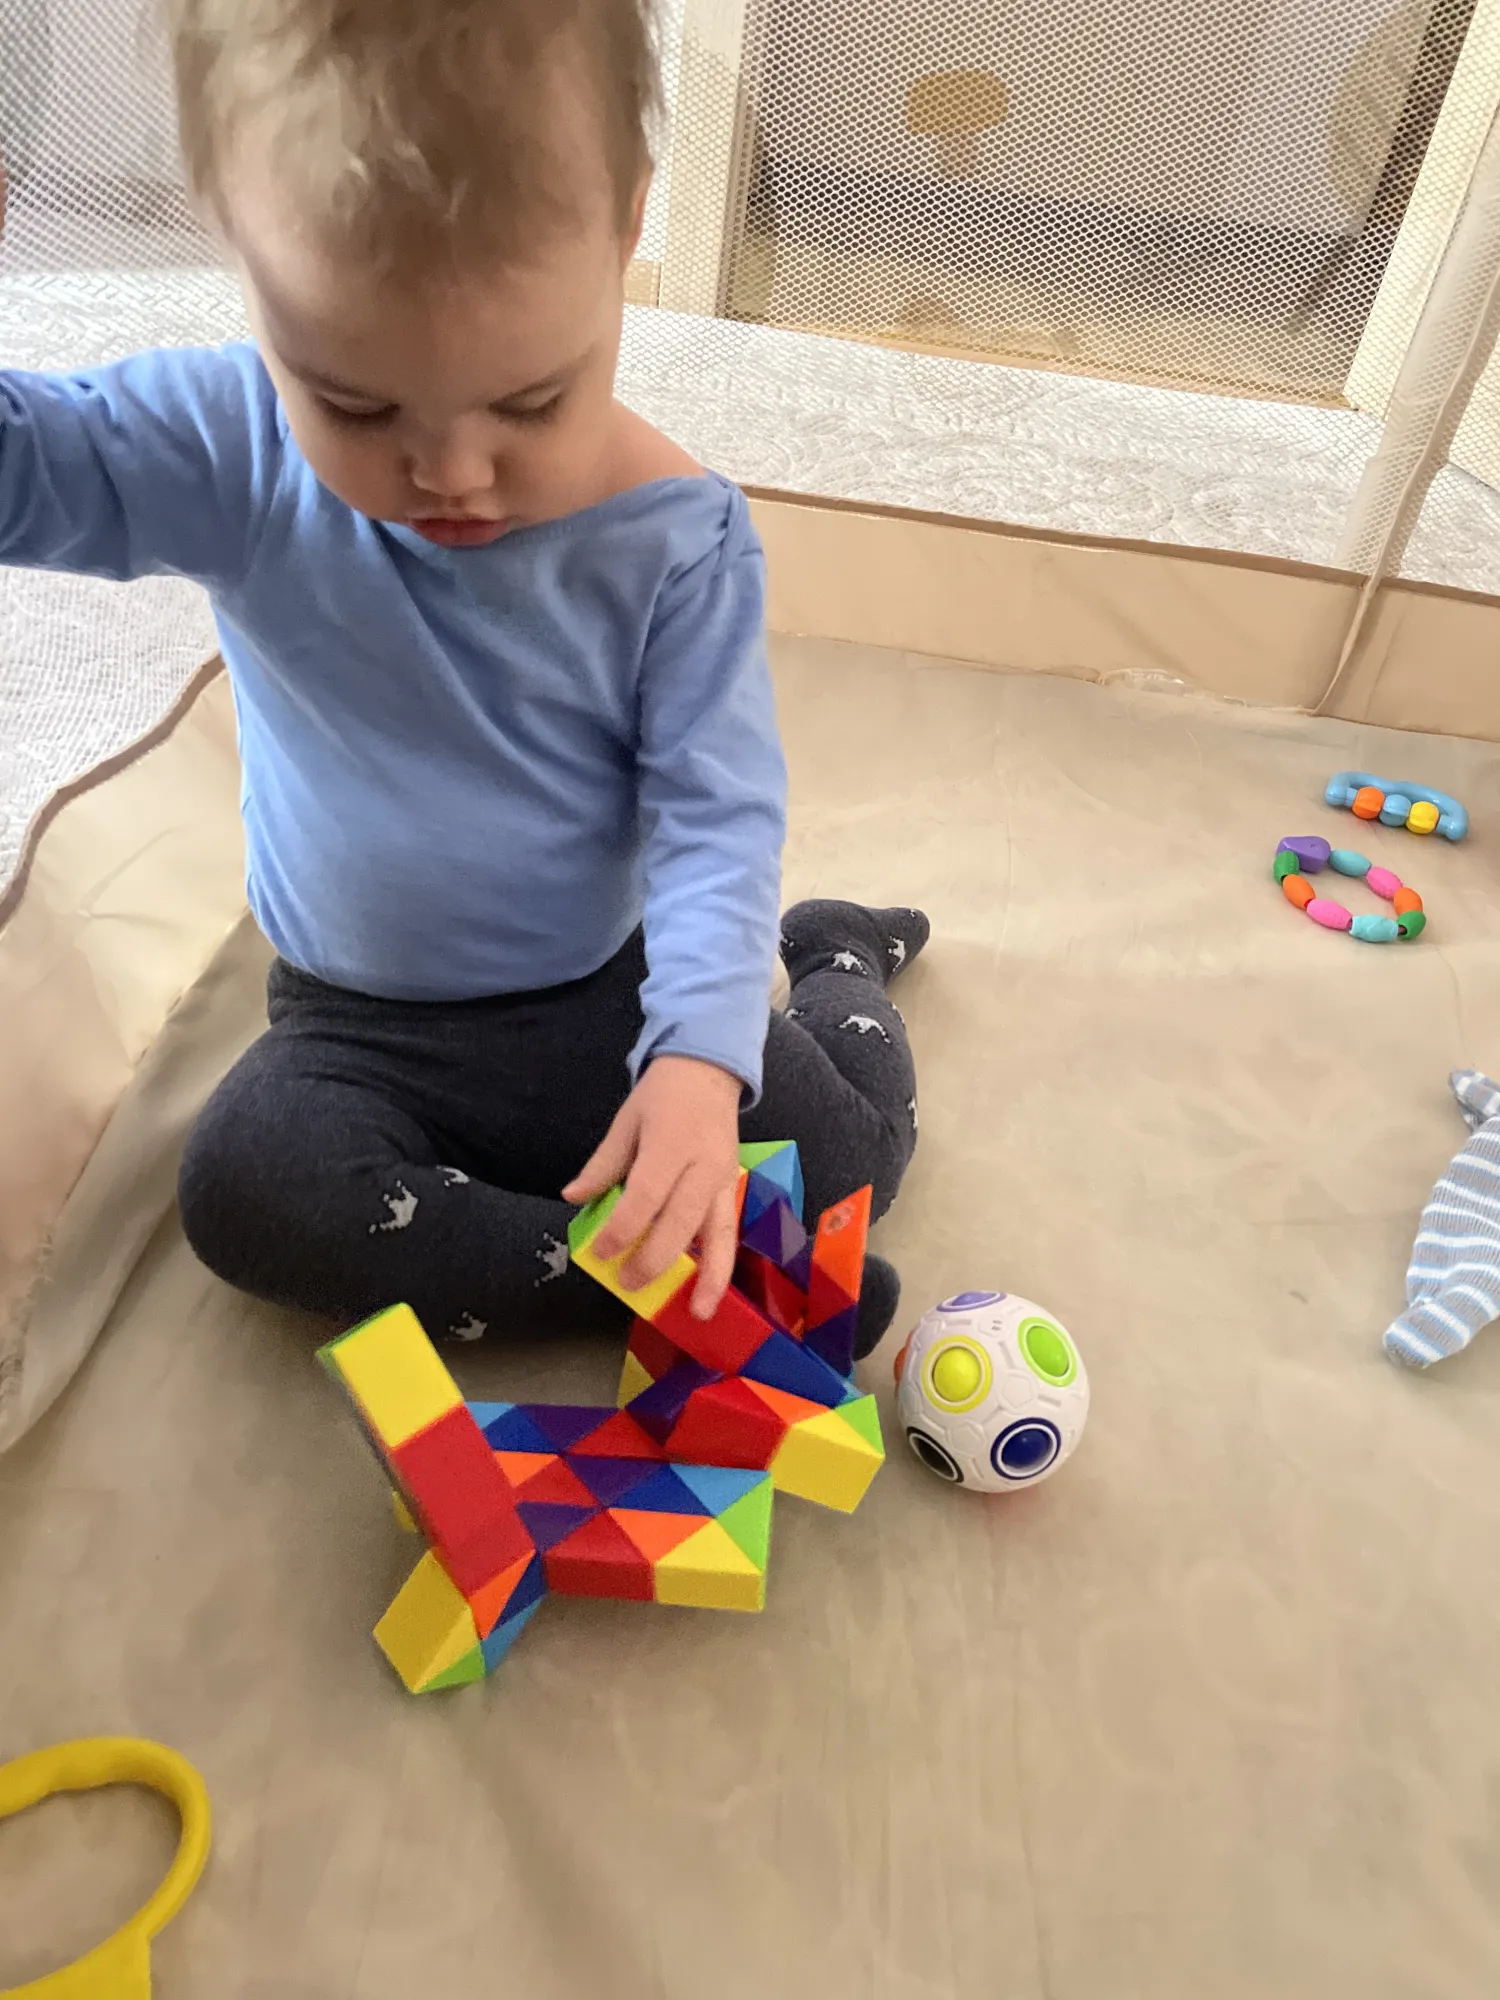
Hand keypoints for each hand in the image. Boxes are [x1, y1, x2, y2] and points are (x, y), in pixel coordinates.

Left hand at [562, 1055, 742, 1318]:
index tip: (602, 1252)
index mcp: (670, 1144)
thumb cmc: (662, 1096)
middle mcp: (702, 1165)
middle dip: (656, 1259)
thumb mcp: (626, 1122)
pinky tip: (709, 1290)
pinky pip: (728, 1230)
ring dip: (710, 1276)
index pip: (646, 1195)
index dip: (624, 1229)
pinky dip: (720, 1262)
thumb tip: (573, 1198)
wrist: (709, 1071)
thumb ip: (603, 1165)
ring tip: (699, 1312)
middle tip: (629, 1284)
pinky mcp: (734, 1188)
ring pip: (720, 1233)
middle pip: (682, 1221)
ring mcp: (724, 1178)